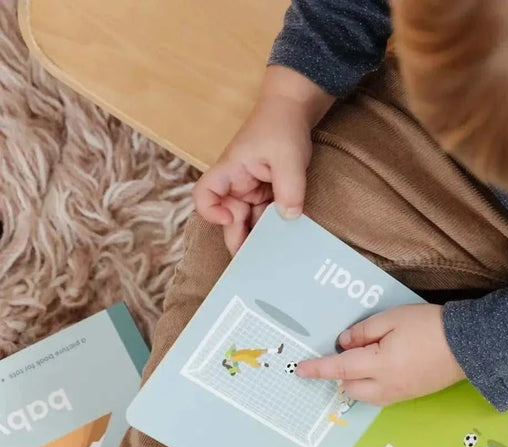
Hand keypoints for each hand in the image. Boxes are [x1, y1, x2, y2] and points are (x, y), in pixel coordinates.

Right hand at [193, 66, 333, 253]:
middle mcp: (236, 185)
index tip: (232, 219)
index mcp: (230, 171)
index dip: (212, 213)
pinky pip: (265, 217)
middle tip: (255, 266)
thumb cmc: (281, 126)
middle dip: (240, 241)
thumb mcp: (288, 158)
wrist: (293, 110)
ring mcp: (251, 191)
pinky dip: (273, 230)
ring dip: (259, 239)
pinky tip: (284, 244)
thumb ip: (289, 188)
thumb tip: (289, 218)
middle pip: (229, 219)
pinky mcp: (266, 195)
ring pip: (249, 222)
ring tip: (272, 262)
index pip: (204, 196)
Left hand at [296, 305, 465, 404]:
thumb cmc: (429, 326)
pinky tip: (382, 368)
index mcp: (379, 365)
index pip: (339, 369)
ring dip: (357, 381)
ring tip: (367, 359)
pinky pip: (381, 396)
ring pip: (364, 395)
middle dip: (342, 374)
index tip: (299, 370)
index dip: (317, 369)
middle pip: (350, 387)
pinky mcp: (410, 396)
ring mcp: (399, 394)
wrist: (468, 346)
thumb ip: (363, 332)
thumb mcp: (392, 319)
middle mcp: (386, 386)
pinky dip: (372, 385)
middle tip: (349, 352)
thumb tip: (343, 343)